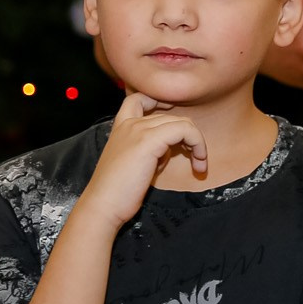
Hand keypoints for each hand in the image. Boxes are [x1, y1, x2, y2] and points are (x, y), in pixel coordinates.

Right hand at [79, 92, 210, 226]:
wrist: (103, 205)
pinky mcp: (149, 140)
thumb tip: (168, 149)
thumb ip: (149, 149)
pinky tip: (197, 165)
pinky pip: (185, 130)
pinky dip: (198, 145)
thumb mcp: (134, 162)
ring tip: (199, 164)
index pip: (138, 98)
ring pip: (182, 122)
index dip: (160, 102)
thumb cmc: (118, 191)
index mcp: (121, 127)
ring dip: (197, 143)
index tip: (176, 124)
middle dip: (187, 136)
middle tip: (196, 157)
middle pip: (171, 115)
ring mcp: (138, 129)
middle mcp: (129, 123)